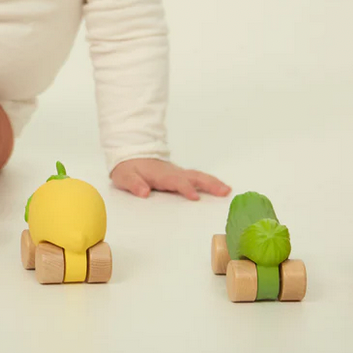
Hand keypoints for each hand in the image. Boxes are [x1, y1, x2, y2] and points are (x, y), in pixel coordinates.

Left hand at [110, 158, 230, 200]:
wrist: (130, 155)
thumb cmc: (128, 168)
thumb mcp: (124, 177)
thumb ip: (134, 184)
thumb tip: (144, 192)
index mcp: (160, 174)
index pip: (175, 181)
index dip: (185, 188)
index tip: (194, 197)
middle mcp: (172, 172)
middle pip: (193, 177)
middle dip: (208, 184)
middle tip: (224, 191)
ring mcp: (178, 173)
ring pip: (198, 176)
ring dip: (213, 183)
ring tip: (227, 191)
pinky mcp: (180, 176)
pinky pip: (197, 178)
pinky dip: (210, 182)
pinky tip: (221, 189)